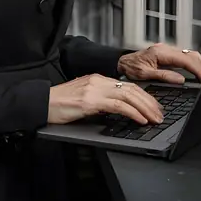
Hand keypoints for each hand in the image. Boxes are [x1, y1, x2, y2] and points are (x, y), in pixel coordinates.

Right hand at [48, 74, 163, 125]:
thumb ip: (100, 101)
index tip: (154, 106)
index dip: (144, 96)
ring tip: (154, 119)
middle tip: (160, 114)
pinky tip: (140, 120)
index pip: (127, 85)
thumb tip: (117, 110)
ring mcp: (94, 89)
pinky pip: (118, 106)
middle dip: (149, 102)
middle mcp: (98, 81)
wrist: (41, 103)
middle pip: (132, 88)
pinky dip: (133, 113)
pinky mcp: (90, 101)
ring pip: (128, 95)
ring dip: (145, 108)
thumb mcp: (83, 99)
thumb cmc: (59, 105)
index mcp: (97, 79)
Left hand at [117, 43, 200, 85]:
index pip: (186, 60)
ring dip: (200, 64)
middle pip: (191, 55)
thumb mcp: (144, 75)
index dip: (198, 70)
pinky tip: (197, 70)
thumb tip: (181, 79)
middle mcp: (165, 49)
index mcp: (161, 53)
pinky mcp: (167, 53)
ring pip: (189, 54)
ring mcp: (167, 50)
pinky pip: (184, 56)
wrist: (122, 62)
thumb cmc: (130, 68)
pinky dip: (193, 63)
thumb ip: (163, 76)